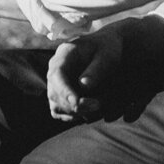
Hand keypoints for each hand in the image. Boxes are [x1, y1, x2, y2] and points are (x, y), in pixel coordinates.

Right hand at [46, 16, 163, 120]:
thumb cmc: (109, 48)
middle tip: (98, 106)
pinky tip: (89, 113)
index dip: (65, 91)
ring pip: (56, 105)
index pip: (57, 75)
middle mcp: (55, 69)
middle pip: (54, 93)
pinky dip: (72, 115)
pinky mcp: (61, 94)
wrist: (108, 48)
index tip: (77, 103)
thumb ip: (96, 69)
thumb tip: (83, 86)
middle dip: (74, 105)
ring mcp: (56, 82)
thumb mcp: (107, 55)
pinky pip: (60, 111)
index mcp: (64, 53)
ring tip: (97, 108)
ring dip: (74, 112)